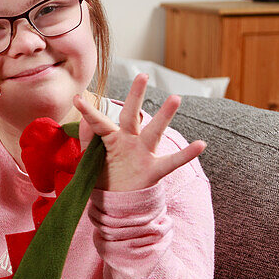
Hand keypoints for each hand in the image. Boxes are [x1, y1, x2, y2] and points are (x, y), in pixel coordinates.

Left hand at [73, 74, 205, 191]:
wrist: (118, 203)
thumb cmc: (104, 178)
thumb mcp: (91, 160)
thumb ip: (89, 141)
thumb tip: (84, 121)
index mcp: (112, 139)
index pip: (100, 123)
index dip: (89, 112)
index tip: (77, 98)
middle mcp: (129, 142)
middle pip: (132, 116)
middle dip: (136, 96)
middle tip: (142, 75)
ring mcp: (143, 154)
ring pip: (155, 131)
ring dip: (164, 115)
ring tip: (175, 98)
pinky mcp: (153, 170)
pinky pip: (172, 161)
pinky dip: (186, 154)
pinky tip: (201, 144)